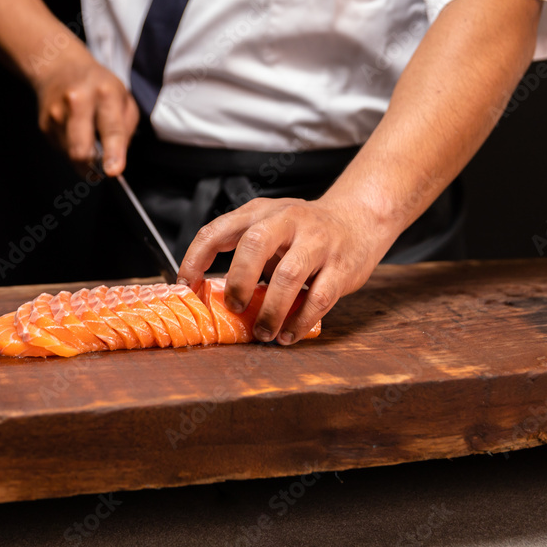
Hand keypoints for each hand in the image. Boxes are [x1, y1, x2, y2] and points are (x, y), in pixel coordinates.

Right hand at [33, 45, 138, 175]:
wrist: (60, 68)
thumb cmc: (99, 86)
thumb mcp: (124, 98)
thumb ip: (126, 129)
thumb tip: (116, 161)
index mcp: (105, 94)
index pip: (111, 129)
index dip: (113, 153)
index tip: (112, 171)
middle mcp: (78, 102)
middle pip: (81, 149)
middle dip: (92, 168)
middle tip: (103, 171)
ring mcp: (57, 114)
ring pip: (71, 156)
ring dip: (84, 158)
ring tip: (90, 138)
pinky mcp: (45, 125)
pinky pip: (62, 151)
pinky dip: (72, 149)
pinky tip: (76, 132)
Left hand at [177, 196, 398, 344]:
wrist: (360, 218)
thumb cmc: (304, 231)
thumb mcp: (270, 226)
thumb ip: (243, 251)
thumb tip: (209, 293)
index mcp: (261, 212)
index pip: (218, 229)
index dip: (196, 258)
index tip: (187, 286)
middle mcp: (288, 220)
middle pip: (254, 244)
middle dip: (238, 281)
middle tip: (234, 308)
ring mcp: (318, 242)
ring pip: (288, 276)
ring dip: (270, 311)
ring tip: (262, 332)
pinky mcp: (342, 267)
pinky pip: (318, 298)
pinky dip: (300, 321)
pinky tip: (288, 334)